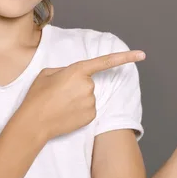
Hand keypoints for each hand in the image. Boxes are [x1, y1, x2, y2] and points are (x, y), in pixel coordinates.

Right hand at [18, 50, 145, 140]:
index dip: (125, 57)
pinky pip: (89, 109)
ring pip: (88, 96)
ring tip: (60, 104)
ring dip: (77, 99)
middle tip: (59, 94)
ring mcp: (91, 101)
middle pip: (88, 82)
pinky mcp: (92, 115)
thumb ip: (65, 70)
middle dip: (77, 86)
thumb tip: (74, 76)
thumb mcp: (47, 74)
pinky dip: (79, 110)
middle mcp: (88, 85)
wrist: (34, 122)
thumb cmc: (38, 96)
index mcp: (77, 71)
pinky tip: (66, 113)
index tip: (142, 54)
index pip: (105, 61)